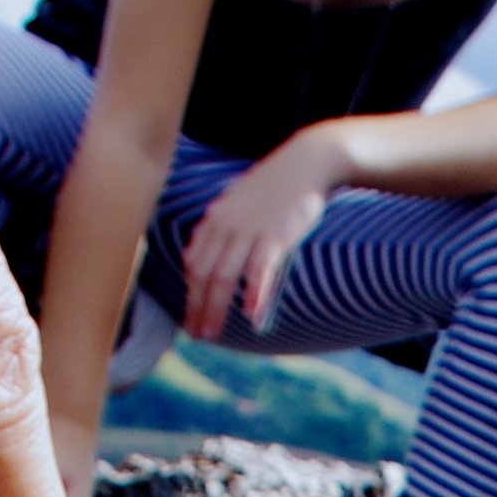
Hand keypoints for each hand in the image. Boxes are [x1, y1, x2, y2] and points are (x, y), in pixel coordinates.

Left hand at [181, 138, 344, 340]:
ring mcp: (249, 231)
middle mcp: (226, 226)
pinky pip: (259, 271)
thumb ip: (227, 225)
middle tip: (195, 334)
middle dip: (196, 307)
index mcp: (217, 217)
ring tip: (211, 333)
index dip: (189, 291)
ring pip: (224, 277)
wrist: (307, 162)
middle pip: (203, 274)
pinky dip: (254, 295)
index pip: (193, 261)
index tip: (190, 313)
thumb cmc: (278, 184)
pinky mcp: (275, 236)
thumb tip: (221, 252)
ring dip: (215, 309)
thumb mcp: (242, 201)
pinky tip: (251, 317)